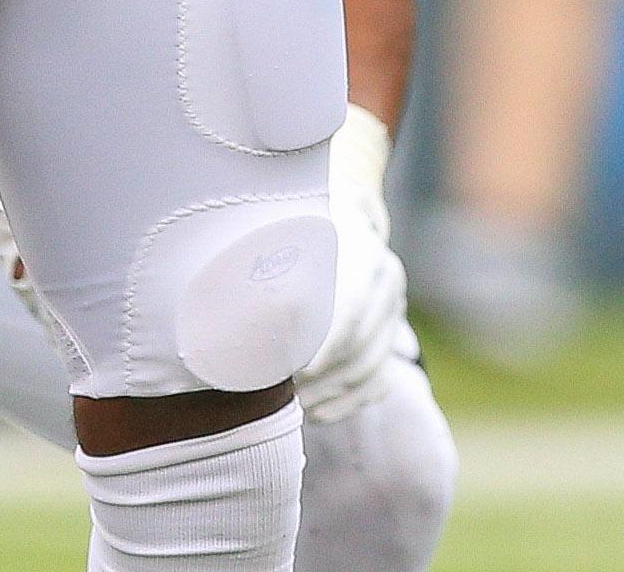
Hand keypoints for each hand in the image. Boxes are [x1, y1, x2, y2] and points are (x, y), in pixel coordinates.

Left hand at [296, 107, 408, 418]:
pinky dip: (349, 402)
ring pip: (370, 368)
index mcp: (366, 252)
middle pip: (359, 346)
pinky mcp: (392, 335)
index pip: (350, 313)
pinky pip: (378, 381)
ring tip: (294, 405)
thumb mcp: (291, 220)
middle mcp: (389, 281)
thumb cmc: (300, 219)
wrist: (343, 211)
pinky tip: (318, 411)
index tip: (290, 370)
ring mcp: (395, 311)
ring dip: (331, 394)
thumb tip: (227, 273)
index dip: (321, 347)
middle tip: (284, 393)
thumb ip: (270, 244)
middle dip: (320, 377)